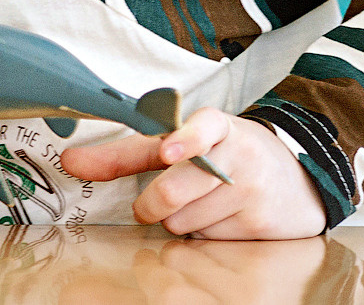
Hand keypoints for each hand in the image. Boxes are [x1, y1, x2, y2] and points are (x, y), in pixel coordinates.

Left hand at [59, 108, 326, 238]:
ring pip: (186, 220)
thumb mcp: (180, 144)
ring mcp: (253, 189)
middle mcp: (238, 153)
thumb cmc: (221, 156)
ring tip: (201, 203)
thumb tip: (69, 161)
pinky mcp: (260, 224)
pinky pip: (208, 239)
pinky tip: (221, 219)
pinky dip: (203, 235)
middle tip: (149, 205)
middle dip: (152, 204)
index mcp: (215, 124)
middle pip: (176, 188)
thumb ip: (126, 154)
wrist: (294, 181)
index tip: (169, 152)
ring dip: (180, 220)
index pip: (203, 126)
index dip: (185, 140)